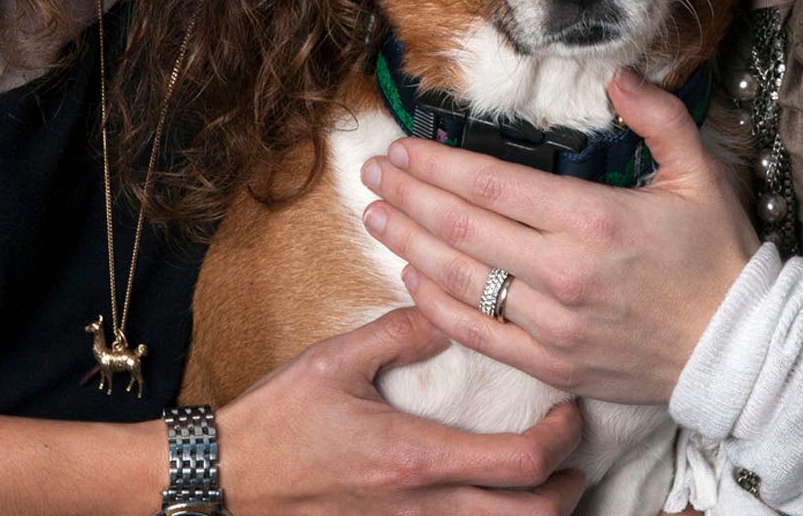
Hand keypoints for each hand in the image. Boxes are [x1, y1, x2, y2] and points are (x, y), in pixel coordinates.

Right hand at [215, 306, 585, 515]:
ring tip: (547, 480)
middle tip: (576, 454)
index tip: (569, 411)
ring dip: (539, 514)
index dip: (562, 441)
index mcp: (417, 457)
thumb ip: (401, 331)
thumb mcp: (337, 359)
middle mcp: (422, 507)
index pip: (520, 463)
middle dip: (569, 489)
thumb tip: (449, 308)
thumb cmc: (278, 421)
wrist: (226, 478)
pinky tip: (493, 500)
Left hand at [360, 66, 759, 404]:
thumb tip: (620, 75)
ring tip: (376, 216)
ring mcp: (553, 326)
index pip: (492, 186)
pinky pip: (480, 334)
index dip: (439, 164)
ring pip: (462, 281)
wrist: (741, 352)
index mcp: (593, 221)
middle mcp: (564, 274)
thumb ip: (658, 117)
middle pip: (464, 229)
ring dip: (411, 245)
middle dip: (410, 196)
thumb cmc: (719, 258)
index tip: (403, 146)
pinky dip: (437, 306)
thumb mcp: (699, 173)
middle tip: (372, 172)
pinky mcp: (552, 365)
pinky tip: (412, 279)